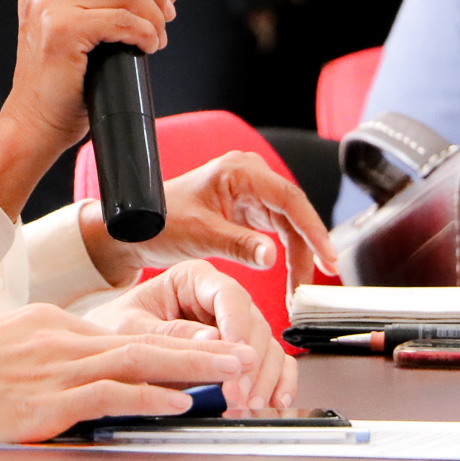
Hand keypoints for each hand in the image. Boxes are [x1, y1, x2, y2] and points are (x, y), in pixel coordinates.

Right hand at [0, 0, 186, 210]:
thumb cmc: (64, 81)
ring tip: (156, 38)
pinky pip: (124, 18)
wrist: (37, 122)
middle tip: (166, 16)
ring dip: (154, 15)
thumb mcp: (96, 27)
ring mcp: (48, 3)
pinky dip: (146, 33)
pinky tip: (148, 47)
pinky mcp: (63, 28)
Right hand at [0, 302, 256, 442]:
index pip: (123, 333)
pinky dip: (150, 396)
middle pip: (144, 339)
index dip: (170, 341)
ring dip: (192, 367)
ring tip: (231, 371)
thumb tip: (80, 365)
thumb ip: (47, 352)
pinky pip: (110, 396)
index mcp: (52, 325)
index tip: (206, 346)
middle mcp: (61, 340)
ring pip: (138, 362)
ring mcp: (56, 371)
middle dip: (200, 346)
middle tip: (242, 348)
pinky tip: (179, 401)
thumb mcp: (5, 344)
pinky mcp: (48, 404)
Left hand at [80, 149, 336, 288]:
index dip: (313, 230)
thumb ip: (240, 246)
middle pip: (293, 214)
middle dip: (307, 249)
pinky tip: (290, 276)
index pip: (290, 199)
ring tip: (300, 288)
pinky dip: (284, 254)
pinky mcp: (245, 210)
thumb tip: (274, 257)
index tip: (327, 257)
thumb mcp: (201, 237)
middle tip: (314, 283)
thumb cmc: (157, 224)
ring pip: (288, 225)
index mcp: (239, 171)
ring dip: (298, 256)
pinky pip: (275, 231)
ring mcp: (248, 192)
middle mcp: (248, 176)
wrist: (132, 231)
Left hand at [83, 261, 296, 411]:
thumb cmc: (114, 328)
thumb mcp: (130, 329)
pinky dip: (276, 382)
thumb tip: (212, 341)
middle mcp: (218, 298)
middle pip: (253, 324)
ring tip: (250, 404)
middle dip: (250, 362)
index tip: (238, 358)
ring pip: (266, 346)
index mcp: (193, 278)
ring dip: (264, 377)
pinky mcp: (238, 352)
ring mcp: (232, 325)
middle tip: (238, 394)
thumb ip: (168, 334)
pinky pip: (270, 363)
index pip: (229, 295)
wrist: (102, 349)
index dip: (238, 327)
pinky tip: (275, 400)